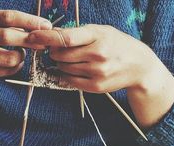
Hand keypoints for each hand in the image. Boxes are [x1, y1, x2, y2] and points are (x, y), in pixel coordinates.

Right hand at [0, 10, 51, 112]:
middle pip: (6, 36)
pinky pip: (3, 71)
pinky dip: (15, 67)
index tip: (46, 25)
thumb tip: (40, 27)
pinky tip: (16, 63)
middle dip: (28, 40)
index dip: (29, 21)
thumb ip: (9, 23)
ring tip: (23, 54)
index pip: (8, 17)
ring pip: (6, 58)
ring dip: (21, 57)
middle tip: (42, 43)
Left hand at [27, 25, 173, 127]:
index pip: (66, 37)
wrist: (140, 67)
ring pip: (63, 68)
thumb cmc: (117, 45)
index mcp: (98, 36)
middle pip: (60, 55)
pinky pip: (69, 81)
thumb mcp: (102, 31)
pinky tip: (71, 70)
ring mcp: (97, 72)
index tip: (33, 36)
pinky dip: (65, 75)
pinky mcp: (95, 86)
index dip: (46, 37)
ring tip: (72, 59)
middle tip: (58, 50)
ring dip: (61, 64)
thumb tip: (51, 35)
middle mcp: (98, 54)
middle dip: (54, 52)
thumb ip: (79, 33)